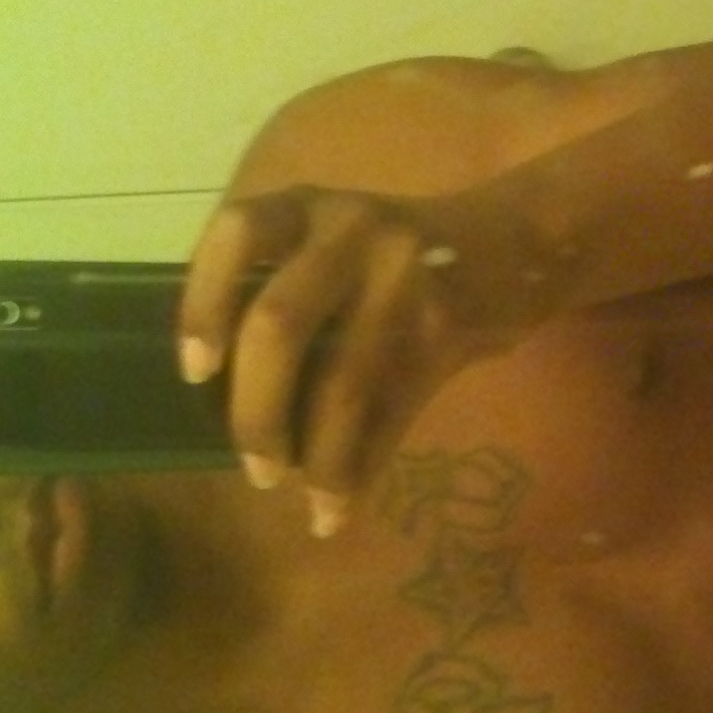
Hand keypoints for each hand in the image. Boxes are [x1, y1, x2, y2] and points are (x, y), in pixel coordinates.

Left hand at [176, 184, 560, 531]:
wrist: (515, 245)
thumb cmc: (399, 255)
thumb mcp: (336, 242)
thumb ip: (281, 289)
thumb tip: (221, 396)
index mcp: (308, 207)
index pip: (235, 237)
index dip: (203, 305)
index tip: (196, 372)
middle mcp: (352, 230)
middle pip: (278, 325)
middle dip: (256, 410)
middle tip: (253, 465)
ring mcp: (405, 277)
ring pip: (340, 380)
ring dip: (313, 452)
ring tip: (295, 490)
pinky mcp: (445, 326)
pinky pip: (390, 410)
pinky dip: (358, 467)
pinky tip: (338, 505)